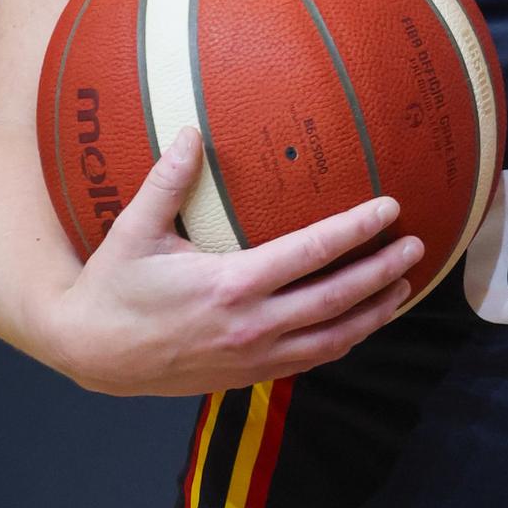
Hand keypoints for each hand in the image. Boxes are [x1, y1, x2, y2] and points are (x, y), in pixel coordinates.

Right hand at [46, 128, 423, 397]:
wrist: (92, 356)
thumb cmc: (112, 287)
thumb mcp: (134, 230)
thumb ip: (167, 181)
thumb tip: (189, 131)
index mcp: (229, 285)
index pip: (311, 253)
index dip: (355, 230)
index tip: (388, 209)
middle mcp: (250, 326)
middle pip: (336, 298)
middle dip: (382, 271)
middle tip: (415, 245)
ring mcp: (253, 356)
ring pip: (332, 337)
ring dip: (373, 312)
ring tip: (403, 285)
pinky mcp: (248, 376)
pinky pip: (310, 360)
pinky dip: (343, 339)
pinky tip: (361, 321)